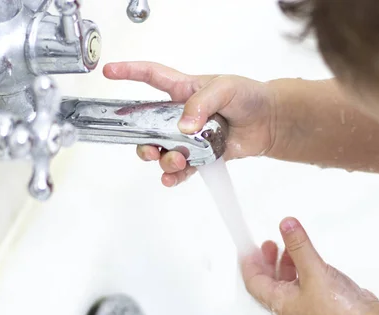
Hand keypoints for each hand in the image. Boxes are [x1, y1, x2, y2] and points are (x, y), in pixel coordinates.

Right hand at [103, 62, 276, 186]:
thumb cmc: (249, 96)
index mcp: (184, 90)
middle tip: (149, 148)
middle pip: (148, 126)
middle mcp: (180, 114)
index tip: (109, 72)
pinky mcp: (201, 155)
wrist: (269, 121)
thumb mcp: (225, 88)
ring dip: (162, 159)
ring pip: (163, 150)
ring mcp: (189, 136)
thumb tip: (183, 126)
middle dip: (142, 139)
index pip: (151, 76)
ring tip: (174, 160)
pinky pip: (182, 168)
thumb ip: (201, 103)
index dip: (129, 72)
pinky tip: (171, 178)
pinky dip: (174, 175)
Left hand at [240, 217, 378, 314]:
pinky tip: (306, 259)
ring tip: (288, 246)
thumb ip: (298, 246)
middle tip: (268, 243)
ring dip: (284, 264)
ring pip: (286, 283)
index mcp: (280, 304)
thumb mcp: (313, 270)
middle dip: (267, 262)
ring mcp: (305, 307)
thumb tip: (286, 224)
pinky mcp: (320, 303)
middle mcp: (289, 308)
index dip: (250, 264)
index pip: (254, 283)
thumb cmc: (336, 306)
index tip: (248, 247)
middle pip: (269, 283)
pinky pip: (301, 283)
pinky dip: (299, 269)